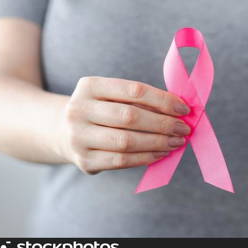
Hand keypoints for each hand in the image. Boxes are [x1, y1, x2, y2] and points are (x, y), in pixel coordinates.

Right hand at [55, 76, 190, 173]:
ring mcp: (78, 137)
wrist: (62, 132)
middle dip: (163, 123)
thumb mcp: (111, 96)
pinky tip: (161, 153)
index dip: (162, 100)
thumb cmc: (100, 111)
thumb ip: (140, 100)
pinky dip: (146, 157)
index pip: (134, 90)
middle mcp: (78, 109)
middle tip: (184, 128)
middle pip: (130, 116)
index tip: (183, 109)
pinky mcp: (84, 160)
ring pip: (127, 141)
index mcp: (89, 86)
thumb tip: (179, 111)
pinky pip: (121, 161)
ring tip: (177, 142)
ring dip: (158, 142)